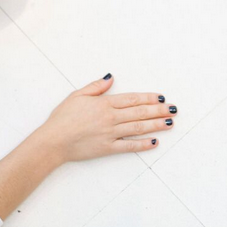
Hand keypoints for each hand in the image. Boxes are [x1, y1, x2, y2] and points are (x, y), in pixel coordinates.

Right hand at [37, 74, 176, 163]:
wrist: (53, 141)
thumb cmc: (62, 118)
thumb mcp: (77, 95)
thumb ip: (96, 87)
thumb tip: (111, 77)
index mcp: (104, 103)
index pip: (132, 99)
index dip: (148, 97)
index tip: (161, 97)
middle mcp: (110, 118)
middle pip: (139, 112)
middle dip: (158, 110)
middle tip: (173, 109)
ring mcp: (110, 134)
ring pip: (138, 128)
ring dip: (155, 125)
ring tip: (169, 123)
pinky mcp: (108, 148)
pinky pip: (129, 146)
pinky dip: (142, 144)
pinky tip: (154, 142)